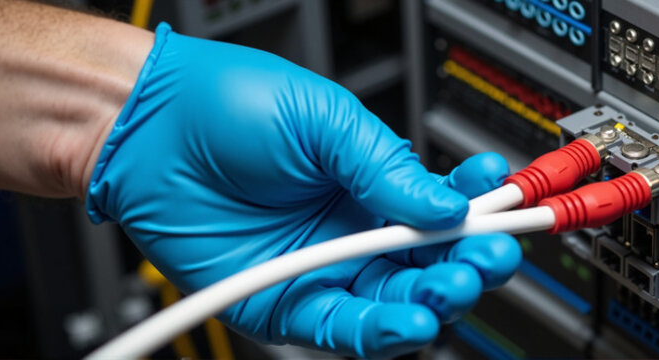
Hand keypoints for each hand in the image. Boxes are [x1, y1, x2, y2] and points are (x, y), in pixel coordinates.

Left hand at [86, 24, 520, 357]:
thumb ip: (389, 168)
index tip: (511, 206)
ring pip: (400, 305)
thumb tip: (449, 203)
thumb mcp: (326, 119)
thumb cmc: (227, 105)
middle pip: (433, 264)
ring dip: (435, 303)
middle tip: (486, 255)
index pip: (446, 207)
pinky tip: (411, 322)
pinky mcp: (288, 304)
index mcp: (373, 181)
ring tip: (451, 288)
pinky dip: (385, 333)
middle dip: (470, 263)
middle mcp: (355, 229)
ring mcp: (324, 269)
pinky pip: (348, 330)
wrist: (147, 131)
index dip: (483, 210)